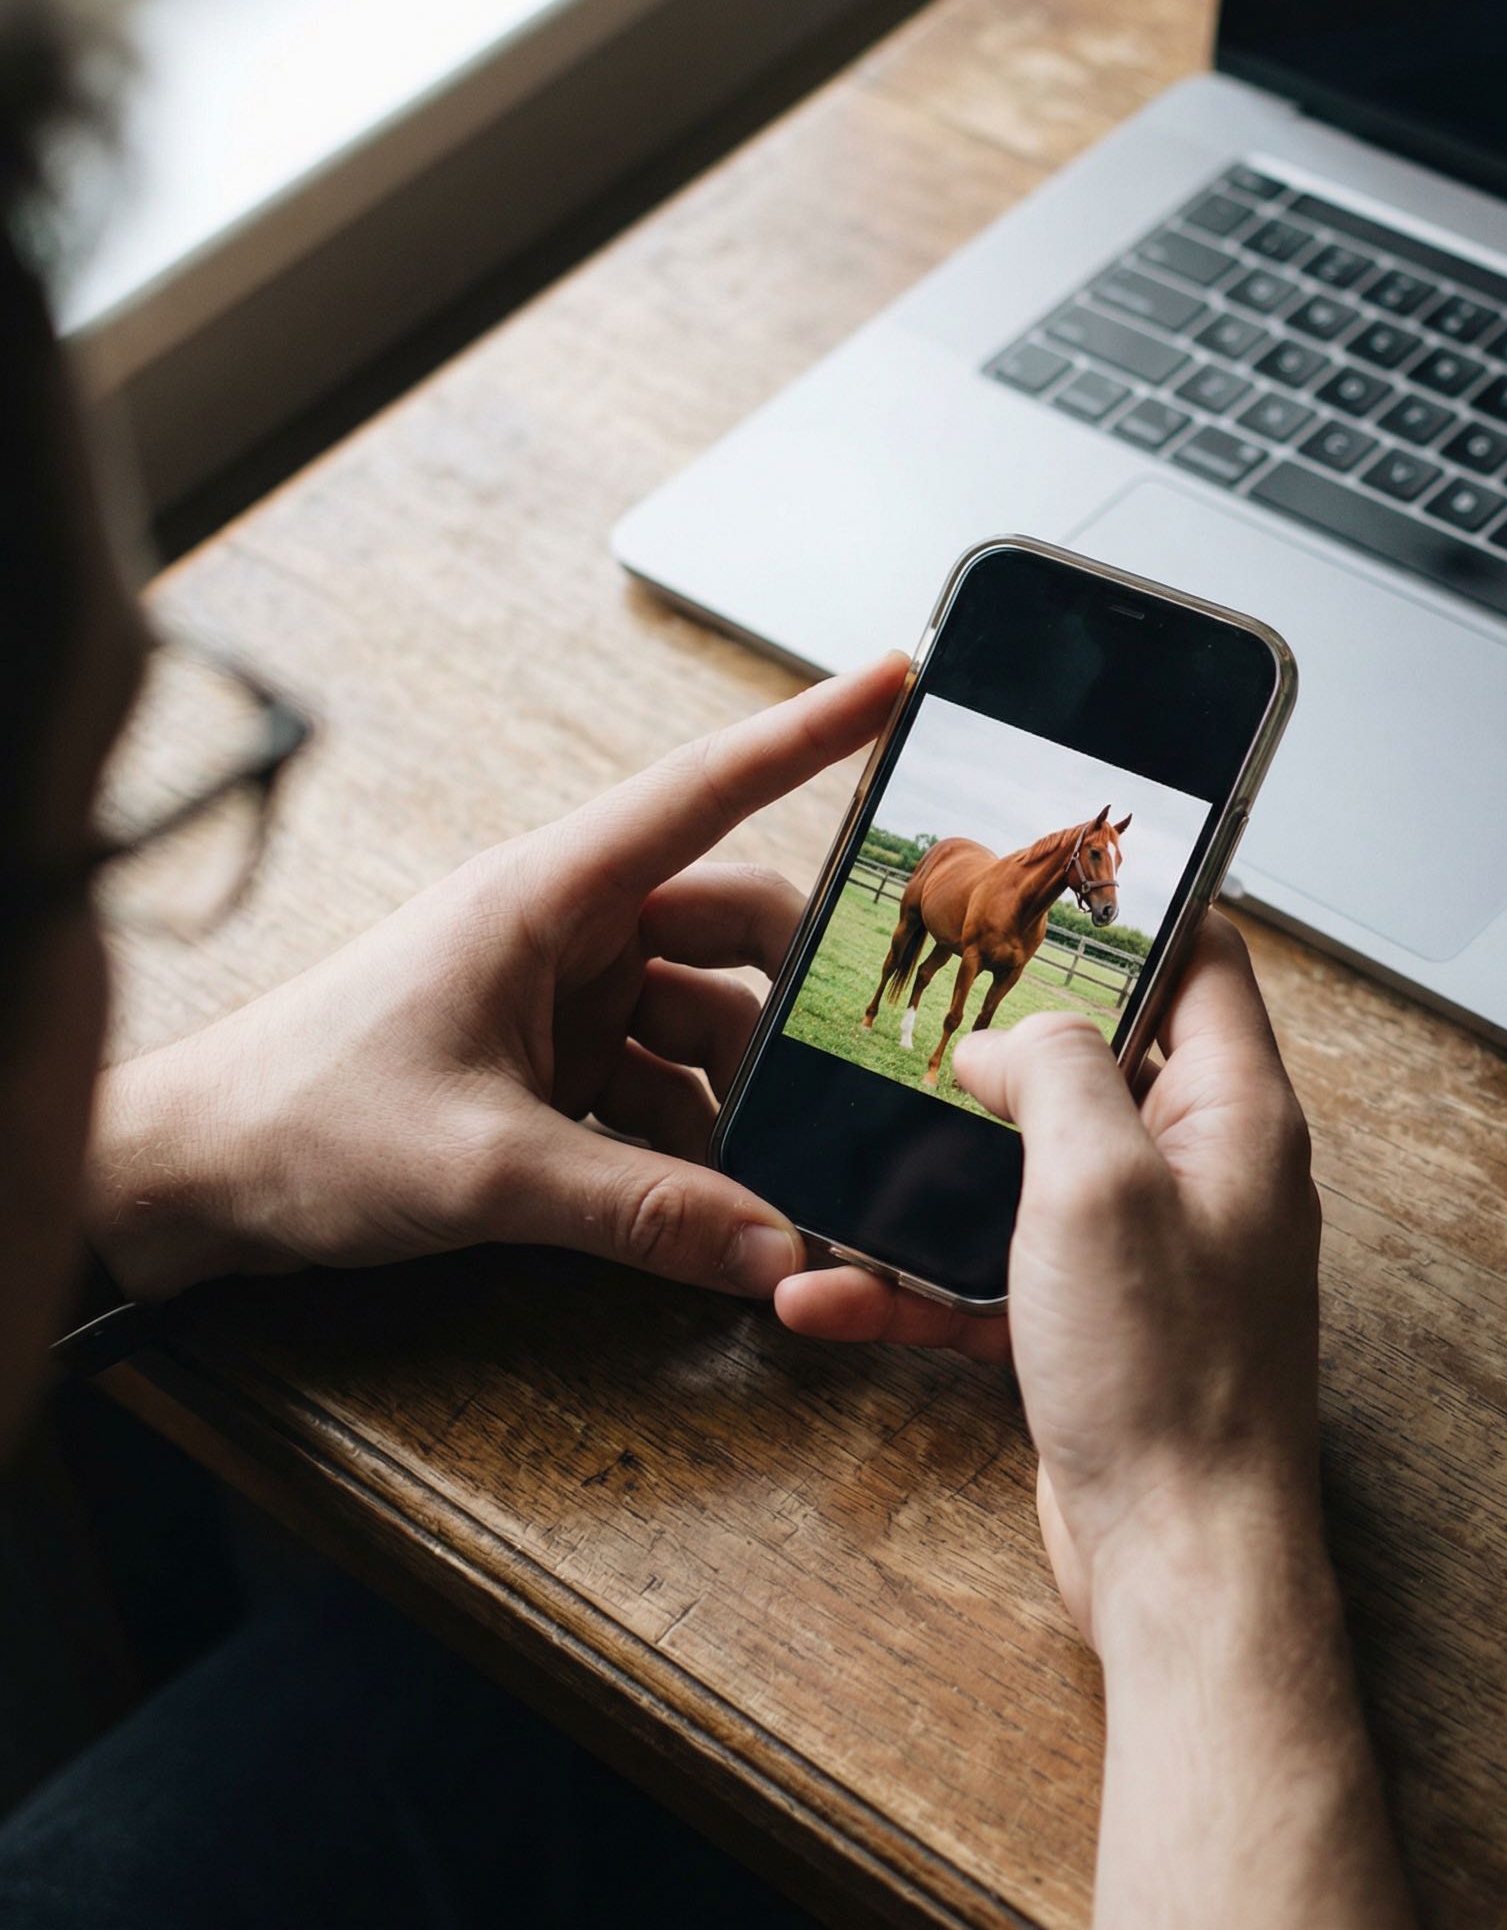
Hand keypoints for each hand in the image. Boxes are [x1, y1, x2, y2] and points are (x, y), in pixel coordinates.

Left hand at [86, 655, 908, 1302]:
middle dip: (796, 1004)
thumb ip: (642, 1210)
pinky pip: (660, 1087)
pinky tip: (715, 1207)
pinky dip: (695, 1143)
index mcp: (547, 895)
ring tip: (785, 1176)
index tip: (891, 681)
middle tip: (857, 1074)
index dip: (807, 732)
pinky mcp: (548, 1062)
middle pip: (731, 930)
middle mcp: (565, 929)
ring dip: (745, 1099)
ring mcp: (560, 997)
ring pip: (705, 1022)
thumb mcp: (485, 1167)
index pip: (703, 789)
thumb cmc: (302, 1120)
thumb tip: (774, 1248)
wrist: (191, 1178)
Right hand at [776, 913, 1324, 1640]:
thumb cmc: (1169, 1377)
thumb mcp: (1101, 1181)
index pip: (1203, 960)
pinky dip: (914, 1283)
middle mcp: (1197, 1173)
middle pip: (1095, 1063)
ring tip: (832, 1161)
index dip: (1128, 914)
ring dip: (926, 1178)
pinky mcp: (1089, 1327)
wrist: (1178, 1562)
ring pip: (1022, 1177)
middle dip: (996, 1046)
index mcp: (1232, 1113)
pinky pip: (990, 1278)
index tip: (1032, 890)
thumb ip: (1057, 1069)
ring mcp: (1141, 1255)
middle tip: (906, 1011)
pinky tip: (826, 1296)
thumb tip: (1009, 1041)